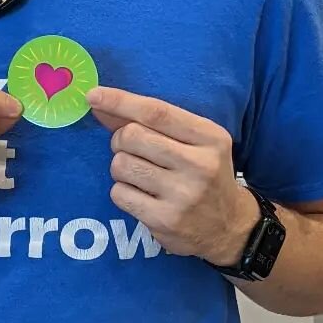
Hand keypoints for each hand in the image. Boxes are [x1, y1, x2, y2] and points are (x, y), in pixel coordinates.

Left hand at [88, 86, 259, 265]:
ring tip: (140, 175)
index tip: (94, 95)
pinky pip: (119, 193)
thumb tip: (101, 104)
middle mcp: (200, 164)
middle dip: (120, 139)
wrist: (229, 226)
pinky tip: (142, 196)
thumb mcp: (194, 142)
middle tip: (131, 149)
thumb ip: (152, 123)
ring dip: (121, 167)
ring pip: (121, 164)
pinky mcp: (165, 220)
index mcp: (210, 137)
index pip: (157, 112)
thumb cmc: (204, 174)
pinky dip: (122, 191)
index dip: (120, 101)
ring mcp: (183, 195)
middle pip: (132, 136)